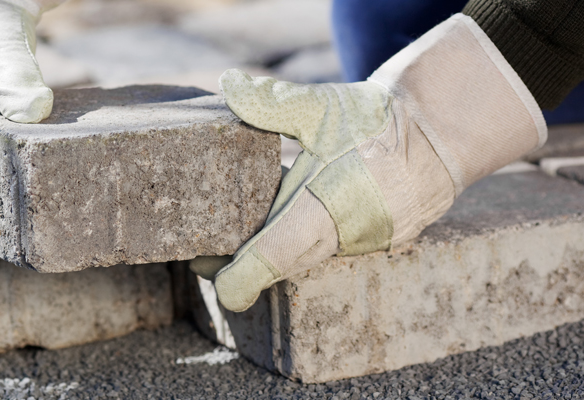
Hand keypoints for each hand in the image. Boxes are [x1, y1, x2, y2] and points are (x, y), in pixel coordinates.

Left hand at [196, 14, 545, 311]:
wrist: (442, 131)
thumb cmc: (377, 119)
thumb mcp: (323, 107)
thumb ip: (273, 102)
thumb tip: (229, 85)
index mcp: (332, 204)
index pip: (277, 253)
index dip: (242, 275)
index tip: (215, 283)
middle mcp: (347, 235)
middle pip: (280, 265)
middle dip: (239, 267)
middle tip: (201, 258)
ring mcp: (363, 244)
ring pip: (301, 260)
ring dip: (266, 256)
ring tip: (224, 246)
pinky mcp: (370, 243)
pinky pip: (321, 252)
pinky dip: (294, 246)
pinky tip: (269, 230)